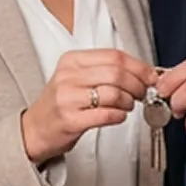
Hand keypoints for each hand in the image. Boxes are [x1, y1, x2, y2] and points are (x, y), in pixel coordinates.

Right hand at [21, 49, 155, 163]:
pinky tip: (119, 116)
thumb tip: (142, 73)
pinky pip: (106, 115)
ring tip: (128, 106)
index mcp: (72, 60)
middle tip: (143, 93)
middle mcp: (68, 76)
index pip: (114, 56)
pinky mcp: (71, 120)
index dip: (138, 67)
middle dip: (137, 84)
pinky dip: (119, 115)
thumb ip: (105, 71)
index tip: (150, 76)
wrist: (35, 129)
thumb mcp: (76, 78)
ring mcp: (68, 98)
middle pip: (116, 73)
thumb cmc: (61, 104)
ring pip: (113, 93)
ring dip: (129, 101)